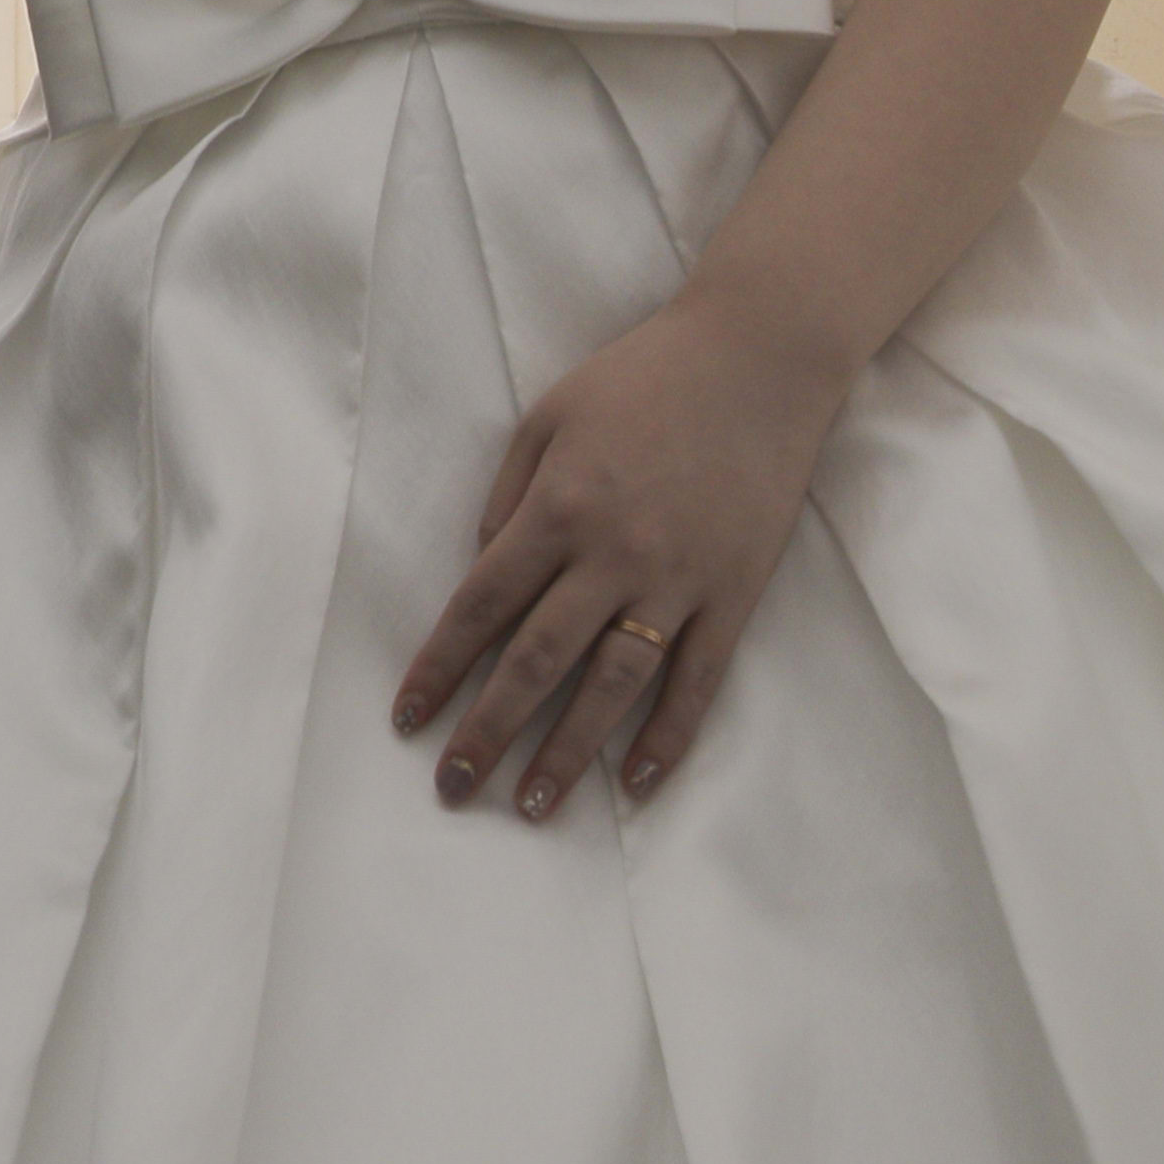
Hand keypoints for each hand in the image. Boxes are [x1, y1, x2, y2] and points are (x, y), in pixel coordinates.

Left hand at [392, 293, 853, 820]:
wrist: (757, 357)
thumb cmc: (640, 378)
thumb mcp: (547, 417)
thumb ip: (507, 497)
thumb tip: (479, 571)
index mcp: (556, 507)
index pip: (480, 606)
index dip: (438, 668)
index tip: (406, 717)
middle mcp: (612, 555)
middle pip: (535, 662)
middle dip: (487, 731)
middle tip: (452, 786)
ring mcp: (678, 581)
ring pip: (612, 688)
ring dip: (567, 752)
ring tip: (532, 806)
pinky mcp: (734, 594)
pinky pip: (697, 681)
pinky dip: (667, 738)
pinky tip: (636, 784)